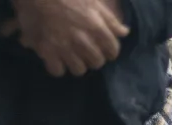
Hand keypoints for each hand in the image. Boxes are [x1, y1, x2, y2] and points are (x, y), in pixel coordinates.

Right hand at [9, 0, 128, 77]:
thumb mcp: (93, 2)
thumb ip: (110, 20)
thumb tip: (125, 33)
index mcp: (96, 28)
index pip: (112, 51)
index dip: (110, 51)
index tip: (104, 50)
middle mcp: (82, 40)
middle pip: (97, 62)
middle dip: (93, 58)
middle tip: (86, 52)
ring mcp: (64, 47)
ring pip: (79, 70)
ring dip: (76, 64)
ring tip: (71, 57)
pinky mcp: (46, 50)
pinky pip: (57, 70)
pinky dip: (57, 67)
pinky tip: (55, 59)